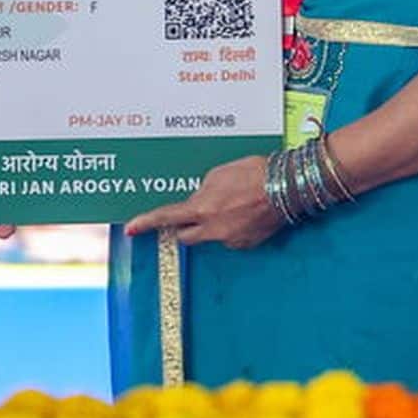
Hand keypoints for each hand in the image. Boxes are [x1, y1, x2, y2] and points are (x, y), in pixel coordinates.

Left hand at [123, 153, 285, 251]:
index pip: (166, 218)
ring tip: (234, 205)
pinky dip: (234, 228)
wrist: (287, 185)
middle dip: (186, 227)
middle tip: (195, 213)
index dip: (146, 223)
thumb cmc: (253, 173)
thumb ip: (202, 191)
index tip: (131, 229)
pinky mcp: (248, 244)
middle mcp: (213, 230)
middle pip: (186, 236)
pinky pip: (232, 238)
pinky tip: (246, 213)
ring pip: (212, 236)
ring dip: (214, 224)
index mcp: (201, 209)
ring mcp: (231, 240)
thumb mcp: (218, 174)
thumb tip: (197, 201)